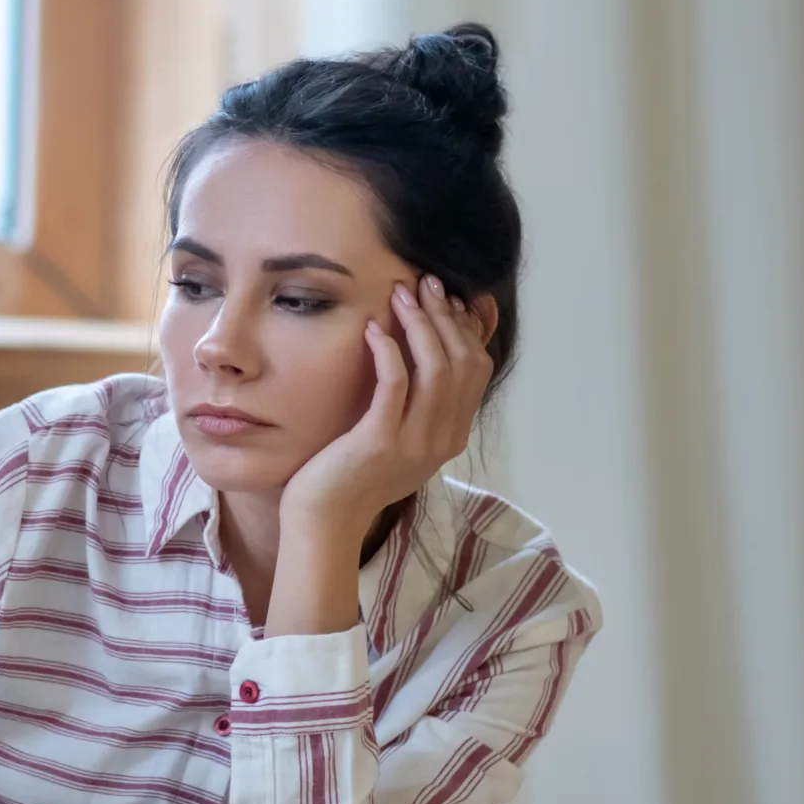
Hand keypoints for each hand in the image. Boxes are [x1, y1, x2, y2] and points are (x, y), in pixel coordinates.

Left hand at [279, 275, 495, 539]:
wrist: (326, 519)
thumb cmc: (354, 472)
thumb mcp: (399, 434)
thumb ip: (418, 400)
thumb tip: (428, 348)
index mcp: (452, 435)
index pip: (477, 369)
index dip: (467, 327)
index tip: (448, 297)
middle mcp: (442, 439)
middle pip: (462, 362)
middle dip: (446, 316)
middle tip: (426, 284)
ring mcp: (414, 443)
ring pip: (436, 369)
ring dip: (420, 324)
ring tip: (401, 294)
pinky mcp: (379, 442)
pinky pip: (394, 384)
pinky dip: (388, 349)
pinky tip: (372, 328)